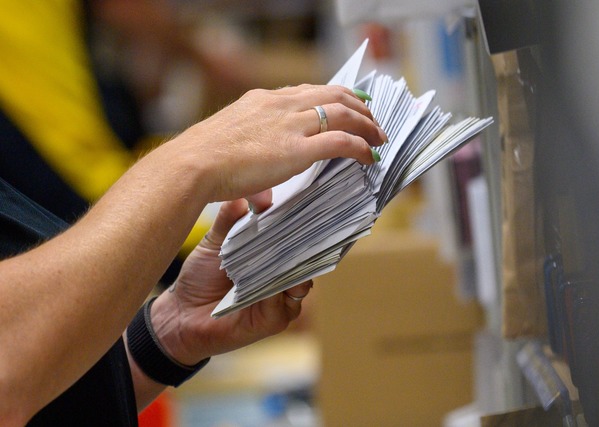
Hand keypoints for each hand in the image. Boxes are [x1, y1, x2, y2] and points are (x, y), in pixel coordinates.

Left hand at [150, 197, 311, 365]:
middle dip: (300, 239)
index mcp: (274, 258)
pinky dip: (277, 286)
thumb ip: (231, 218)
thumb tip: (247, 194)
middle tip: (298, 219)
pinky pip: (283, 300)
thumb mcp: (215, 242)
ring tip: (284, 245)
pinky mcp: (275, 320)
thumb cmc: (200, 277)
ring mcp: (282, 300)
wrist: (180, 315)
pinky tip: (269, 274)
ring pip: (298, 278)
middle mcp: (283, 279)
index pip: (296, 238)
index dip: (299, 222)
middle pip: (303, 257)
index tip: (300, 202)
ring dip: (291, 263)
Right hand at [159, 84, 386, 203]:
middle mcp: (281, 104)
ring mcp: (291, 125)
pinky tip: (370, 157)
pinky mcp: (297, 149)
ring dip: (366, 125)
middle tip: (373, 121)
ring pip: (343, 113)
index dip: (333, 97)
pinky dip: (361, 146)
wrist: (192, 164)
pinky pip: (341, 142)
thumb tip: (259, 197)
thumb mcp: (229, 142)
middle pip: (333, 95)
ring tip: (379, 138)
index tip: (348, 105)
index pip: (309, 90)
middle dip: (359, 107)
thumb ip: (249, 158)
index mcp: (264, 100)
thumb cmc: (202, 159)